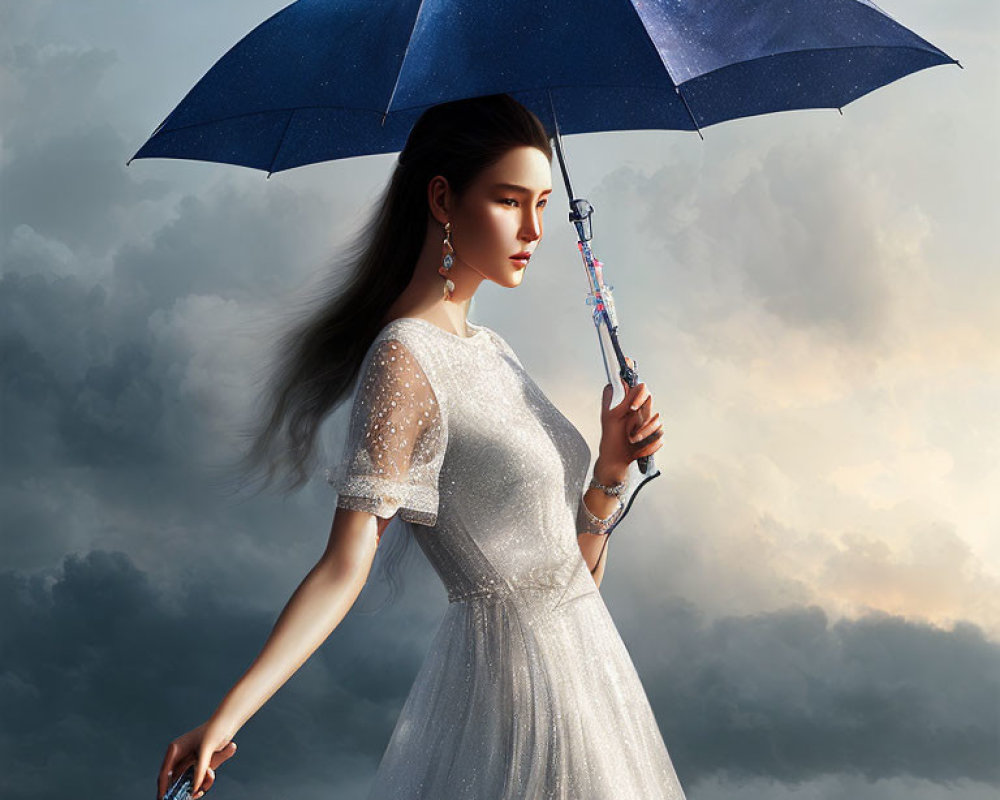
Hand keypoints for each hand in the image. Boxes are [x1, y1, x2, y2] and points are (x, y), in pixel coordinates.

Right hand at [157, 719, 237, 799]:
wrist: (227, 723)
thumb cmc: (215, 730)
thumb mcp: (206, 750)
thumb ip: (200, 769)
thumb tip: (195, 787)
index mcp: (175, 749)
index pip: (165, 772)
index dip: (163, 787)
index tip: (164, 798)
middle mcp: (179, 756)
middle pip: (174, 780)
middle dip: (181, 790)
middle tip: (187, 797)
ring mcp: (188, 761)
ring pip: (187, 781)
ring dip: (197, 785)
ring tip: (206, 781)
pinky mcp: (198, 764)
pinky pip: (197, 778)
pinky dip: (203, 781)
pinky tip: (210, 776)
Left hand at [597, 358, 663, 480]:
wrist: (616, 457)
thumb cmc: (611, 436)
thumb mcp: (611, 416)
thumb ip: (621, 398)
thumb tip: (624, 380)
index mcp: (627, 400)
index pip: (637, 385)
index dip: (636, 384)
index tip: (632, 393)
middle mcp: (639, 406)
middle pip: (648, 398)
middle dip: (640, 414)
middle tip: (630, 420)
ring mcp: (648, 419)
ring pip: (656, 420)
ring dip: (643, 432)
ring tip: (632, 439)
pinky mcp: (655, 432)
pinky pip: (659, 434)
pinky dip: (648, 443)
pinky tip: (639, 447)